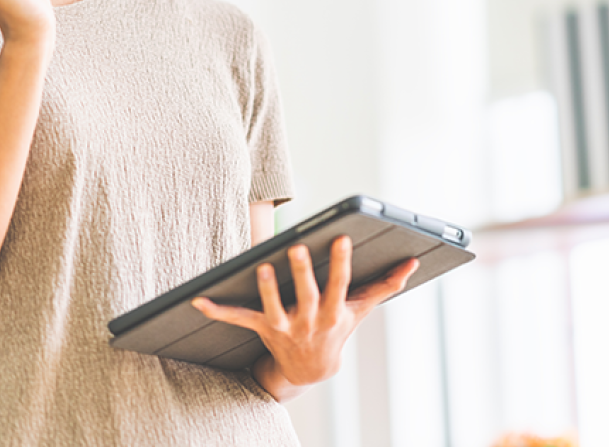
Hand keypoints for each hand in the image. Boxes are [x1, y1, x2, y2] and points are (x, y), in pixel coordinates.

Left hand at [191, 237, 418, 397]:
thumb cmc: (338, 330)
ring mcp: (284, 326)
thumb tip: (411, 263)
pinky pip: (239, 318)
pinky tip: (198, 300)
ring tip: (261, 267)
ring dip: (267, 289)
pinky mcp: (263, 328)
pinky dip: (218, 309)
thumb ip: (385, 286)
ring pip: (274, 307)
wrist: (311, 371)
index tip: (341, 238)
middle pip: (306, 294)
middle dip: (301, 272)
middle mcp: (309, 320)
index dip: (341, 262)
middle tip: (296, 248)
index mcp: (334, 312)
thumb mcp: (361, 310)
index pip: (339, 284)